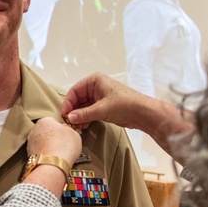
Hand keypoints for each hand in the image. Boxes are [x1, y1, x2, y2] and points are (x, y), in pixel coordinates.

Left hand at [27, 117, 81, 165]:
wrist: (52, 164)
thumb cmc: (64, 146)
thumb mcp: (74, 133)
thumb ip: (68, 129)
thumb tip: (66, 129)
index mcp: (45, 120)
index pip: (53, 121)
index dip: (61, 129)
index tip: (65, 135)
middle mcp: (35, 129)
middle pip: (45, 131)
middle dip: (52, 136)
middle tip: (62, 144)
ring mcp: (30, 141)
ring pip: (41, 141)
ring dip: (47, 145)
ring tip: (56, 153)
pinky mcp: (28, 153)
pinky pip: (38, 151)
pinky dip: (43, 153)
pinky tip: (50, 158)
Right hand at [63, 73, 194, 163]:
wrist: (142, 113)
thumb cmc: (125, 104)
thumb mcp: (102, 109)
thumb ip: (84, 114)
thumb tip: (69, 117)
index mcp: (95, 80)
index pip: (74, 90)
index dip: (68, 103)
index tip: (64, 114)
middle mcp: (96, 86)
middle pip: (78, 98)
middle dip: (73, 110)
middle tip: (69, 122)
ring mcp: (100, 96)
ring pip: (83, 106)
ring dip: (79, 116)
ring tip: (77, 125)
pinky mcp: (104, 106)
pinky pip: (90, 111)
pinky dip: (85, 118)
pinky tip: (84, 125)